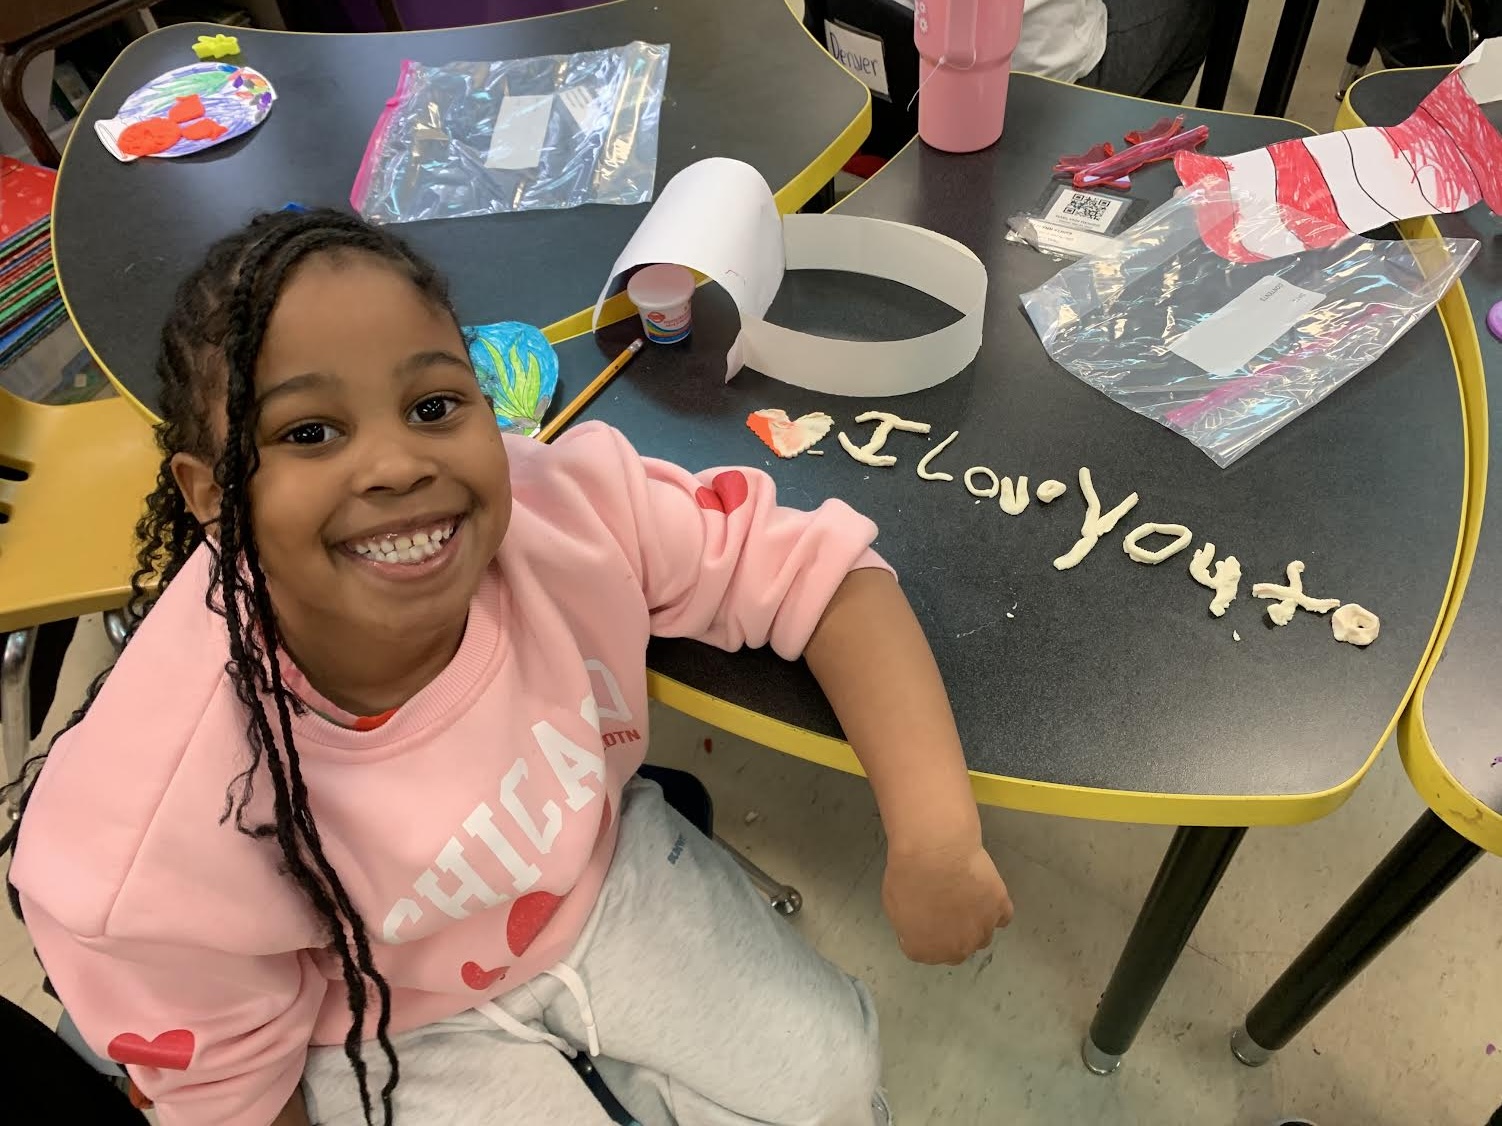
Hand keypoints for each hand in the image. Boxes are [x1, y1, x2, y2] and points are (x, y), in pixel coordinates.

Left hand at [881, 839, 1012, 964]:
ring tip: (964, 897)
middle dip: (952, 934)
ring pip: (982, 936)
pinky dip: (994, 908)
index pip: (926, 951)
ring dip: (974, 923)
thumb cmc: (908, 877)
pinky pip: (1002, 916)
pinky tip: (984, 894)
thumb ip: (909, 926)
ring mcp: (982, 931)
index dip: (925, 933)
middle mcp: (957, 949)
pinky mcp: (1000, 909)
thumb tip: (918, 927)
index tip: (923, 916)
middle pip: (957, 949)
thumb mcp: (893, 906)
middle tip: (945, 908)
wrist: (935, 854)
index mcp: (925, 951)